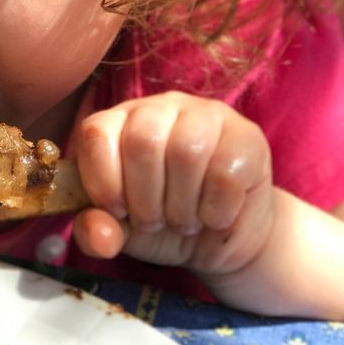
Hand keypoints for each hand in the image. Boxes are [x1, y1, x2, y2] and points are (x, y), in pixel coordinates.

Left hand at [70, 92, 274, 277]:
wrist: (222, 237)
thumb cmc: (164, 222)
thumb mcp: (123, 232)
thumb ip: (96, 232)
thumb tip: (98, 235)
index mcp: (121, 120)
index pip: (96, 133)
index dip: (103, 181)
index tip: (119, 211)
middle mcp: (162, 107)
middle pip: (143, 141)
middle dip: (145, 199)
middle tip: (156, 221)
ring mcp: (207, 115)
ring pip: (186, 152)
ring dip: (182, 206)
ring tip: (185, 220)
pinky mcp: (247, 136)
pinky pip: (226, 172)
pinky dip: (216, 210)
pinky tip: (215, 216)